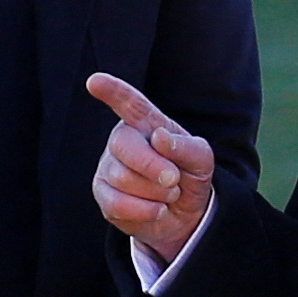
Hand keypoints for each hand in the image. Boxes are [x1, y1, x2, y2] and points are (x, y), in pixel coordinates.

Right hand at [85, 71, 217, 258]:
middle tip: (174, 179)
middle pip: (124, 145)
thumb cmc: (190, 176)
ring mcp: (108, 167)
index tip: (95, 81)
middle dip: (153, 166)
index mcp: (146, 123)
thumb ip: (186, 146)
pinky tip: (157, 209)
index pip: (129, 103)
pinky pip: (117, 204)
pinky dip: (145, 211)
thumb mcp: (201, 159)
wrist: (186, 214)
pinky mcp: (104, 195)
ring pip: (123, 179)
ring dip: (157, 192)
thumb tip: (159, 138)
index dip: (113, 92)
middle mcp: (122, 141)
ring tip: (168, 193)